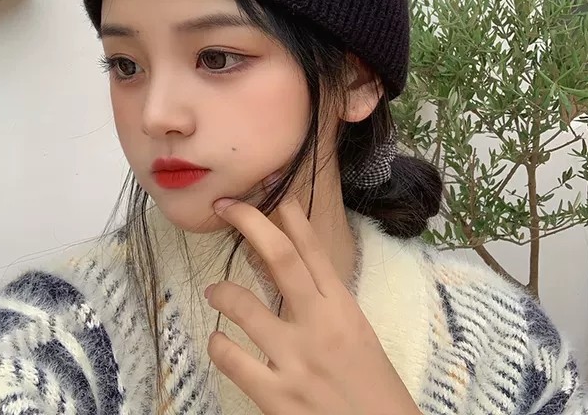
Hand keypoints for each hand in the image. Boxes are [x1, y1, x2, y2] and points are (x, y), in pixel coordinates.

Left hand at [205, 196, 420, 414]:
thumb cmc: (373, 388)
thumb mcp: (358, 335)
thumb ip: (328, 305)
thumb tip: (296, 278)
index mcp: (344, 308)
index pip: (314, 250)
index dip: (293, 216)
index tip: (275, 194)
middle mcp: (320, 324)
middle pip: (281, 258)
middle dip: (251, 223)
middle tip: (227, 206)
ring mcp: (296, 359)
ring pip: (246, 306)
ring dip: (223, 291)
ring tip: (213, 290)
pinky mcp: (276, 395)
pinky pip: (232, 359)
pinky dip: (218, 345)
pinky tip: (218, 342)